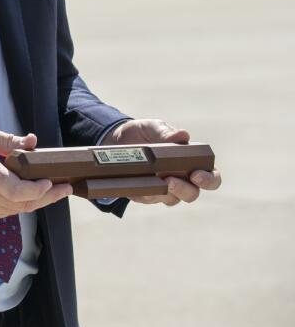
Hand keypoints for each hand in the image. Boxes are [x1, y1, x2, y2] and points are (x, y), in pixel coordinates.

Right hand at [0, 122, 70, 219]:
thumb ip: (6, 140)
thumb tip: (32, 143)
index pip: (17, 191)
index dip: (40, 190)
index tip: (52, 181)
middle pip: (22, 205)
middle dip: (47, 197)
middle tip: (64, 188)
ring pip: (14, 211)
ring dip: (32, 202)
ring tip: (47, 189)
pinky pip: (2, 212)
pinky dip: (15, 204)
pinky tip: (21, 193)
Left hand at [105, 118, 221, 205]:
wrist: (116, 139)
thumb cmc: (143, 133)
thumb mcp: (152, 127)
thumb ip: (166, 132)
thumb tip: (183, 136)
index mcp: (191, 163)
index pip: (211, 177)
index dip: (209, 179)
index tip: (197, 175)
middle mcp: (181, 179)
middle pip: (192, 194)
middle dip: (184, 190)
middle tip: (171, 181)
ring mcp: (164, 189)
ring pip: (172, 199)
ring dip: (164, 193)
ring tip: (156, 182)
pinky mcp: (145, 193)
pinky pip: (149, 199)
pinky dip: (146, 194)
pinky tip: (141, 187)